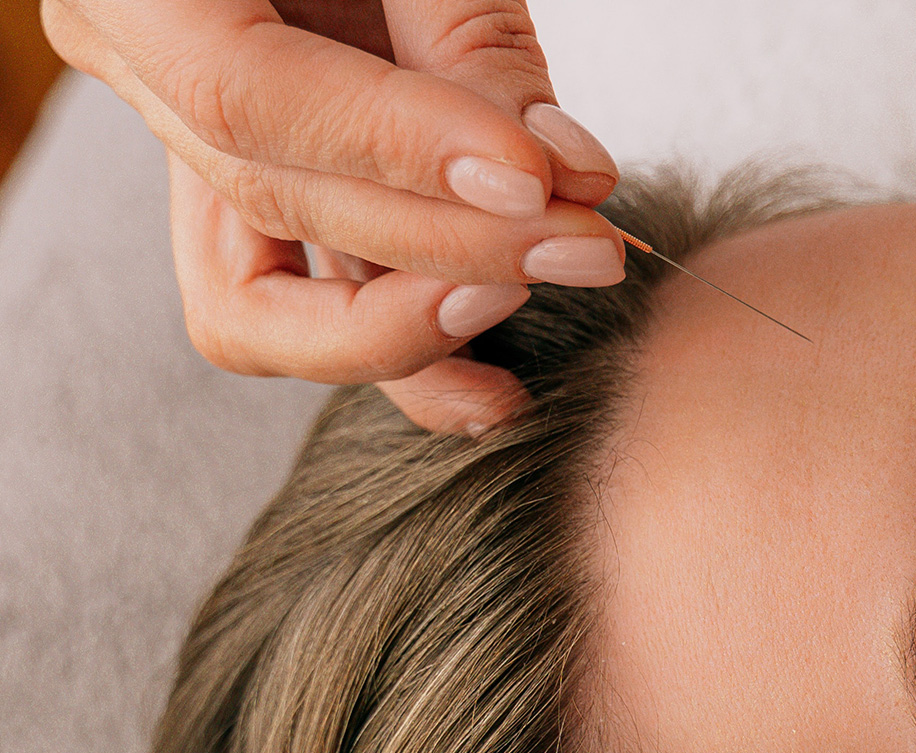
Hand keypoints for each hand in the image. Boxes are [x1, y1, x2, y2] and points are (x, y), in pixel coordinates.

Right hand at [42, 0, 625, 432]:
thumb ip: (472, 37)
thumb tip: (568, 173)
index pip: (247, 94)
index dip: (396, 153)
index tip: (533, 185)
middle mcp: (136, 69)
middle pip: (274, 203)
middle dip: (452, 248)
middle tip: (588, 248)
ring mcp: (185, 141)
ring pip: (261, 307)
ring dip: (415, 329)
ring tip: (537, 306)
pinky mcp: (259, 187)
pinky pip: (307, 300)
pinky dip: (407, 330)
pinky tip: (497, 361)